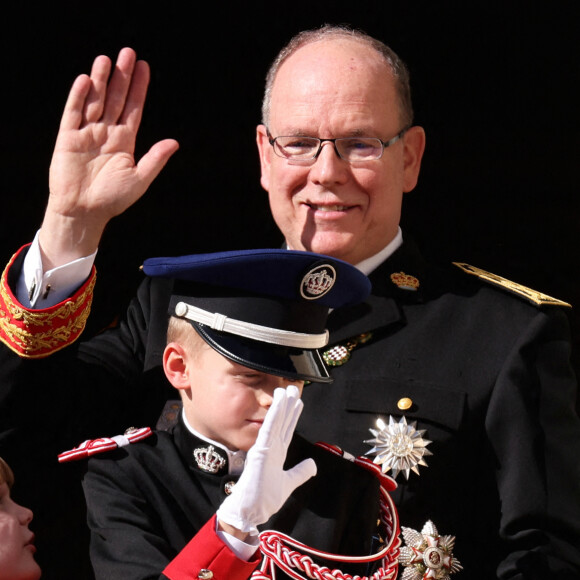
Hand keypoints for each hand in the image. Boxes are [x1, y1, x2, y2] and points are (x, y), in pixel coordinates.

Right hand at [40, 47, 178, 268]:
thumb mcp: (139, 179)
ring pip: (95, 101)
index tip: (144, 67)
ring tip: (106, 60)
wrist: (84, 212)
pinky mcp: (67, 138)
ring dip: (100, 81)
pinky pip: (73, 113)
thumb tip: (175, 142)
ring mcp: (87, 134)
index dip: (139, 88)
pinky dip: (79, 97)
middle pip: (115, 99)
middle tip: (128, 53)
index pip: (133, 108)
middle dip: (121, 77)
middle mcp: (106, 133)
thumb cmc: (113, 199)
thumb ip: (155, 159)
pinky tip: (86, 81)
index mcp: (125, 141)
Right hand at [216, 385, 315, 534]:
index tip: (298, 401)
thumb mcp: (289, 483)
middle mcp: (270, 447)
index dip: (293, 415)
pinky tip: (278, 406)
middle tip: (293, 387)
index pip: (286, 429)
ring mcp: (264, 448)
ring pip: (275, 422)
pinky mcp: (259, 452)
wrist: (250, 513)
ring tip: (286, 390)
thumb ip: (300, 472)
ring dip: (281, 406)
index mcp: (276, 453)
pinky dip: (274, 417)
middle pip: (282, 422)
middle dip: (288, 405)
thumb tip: (313, 464)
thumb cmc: (264, 499)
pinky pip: (268, 431)